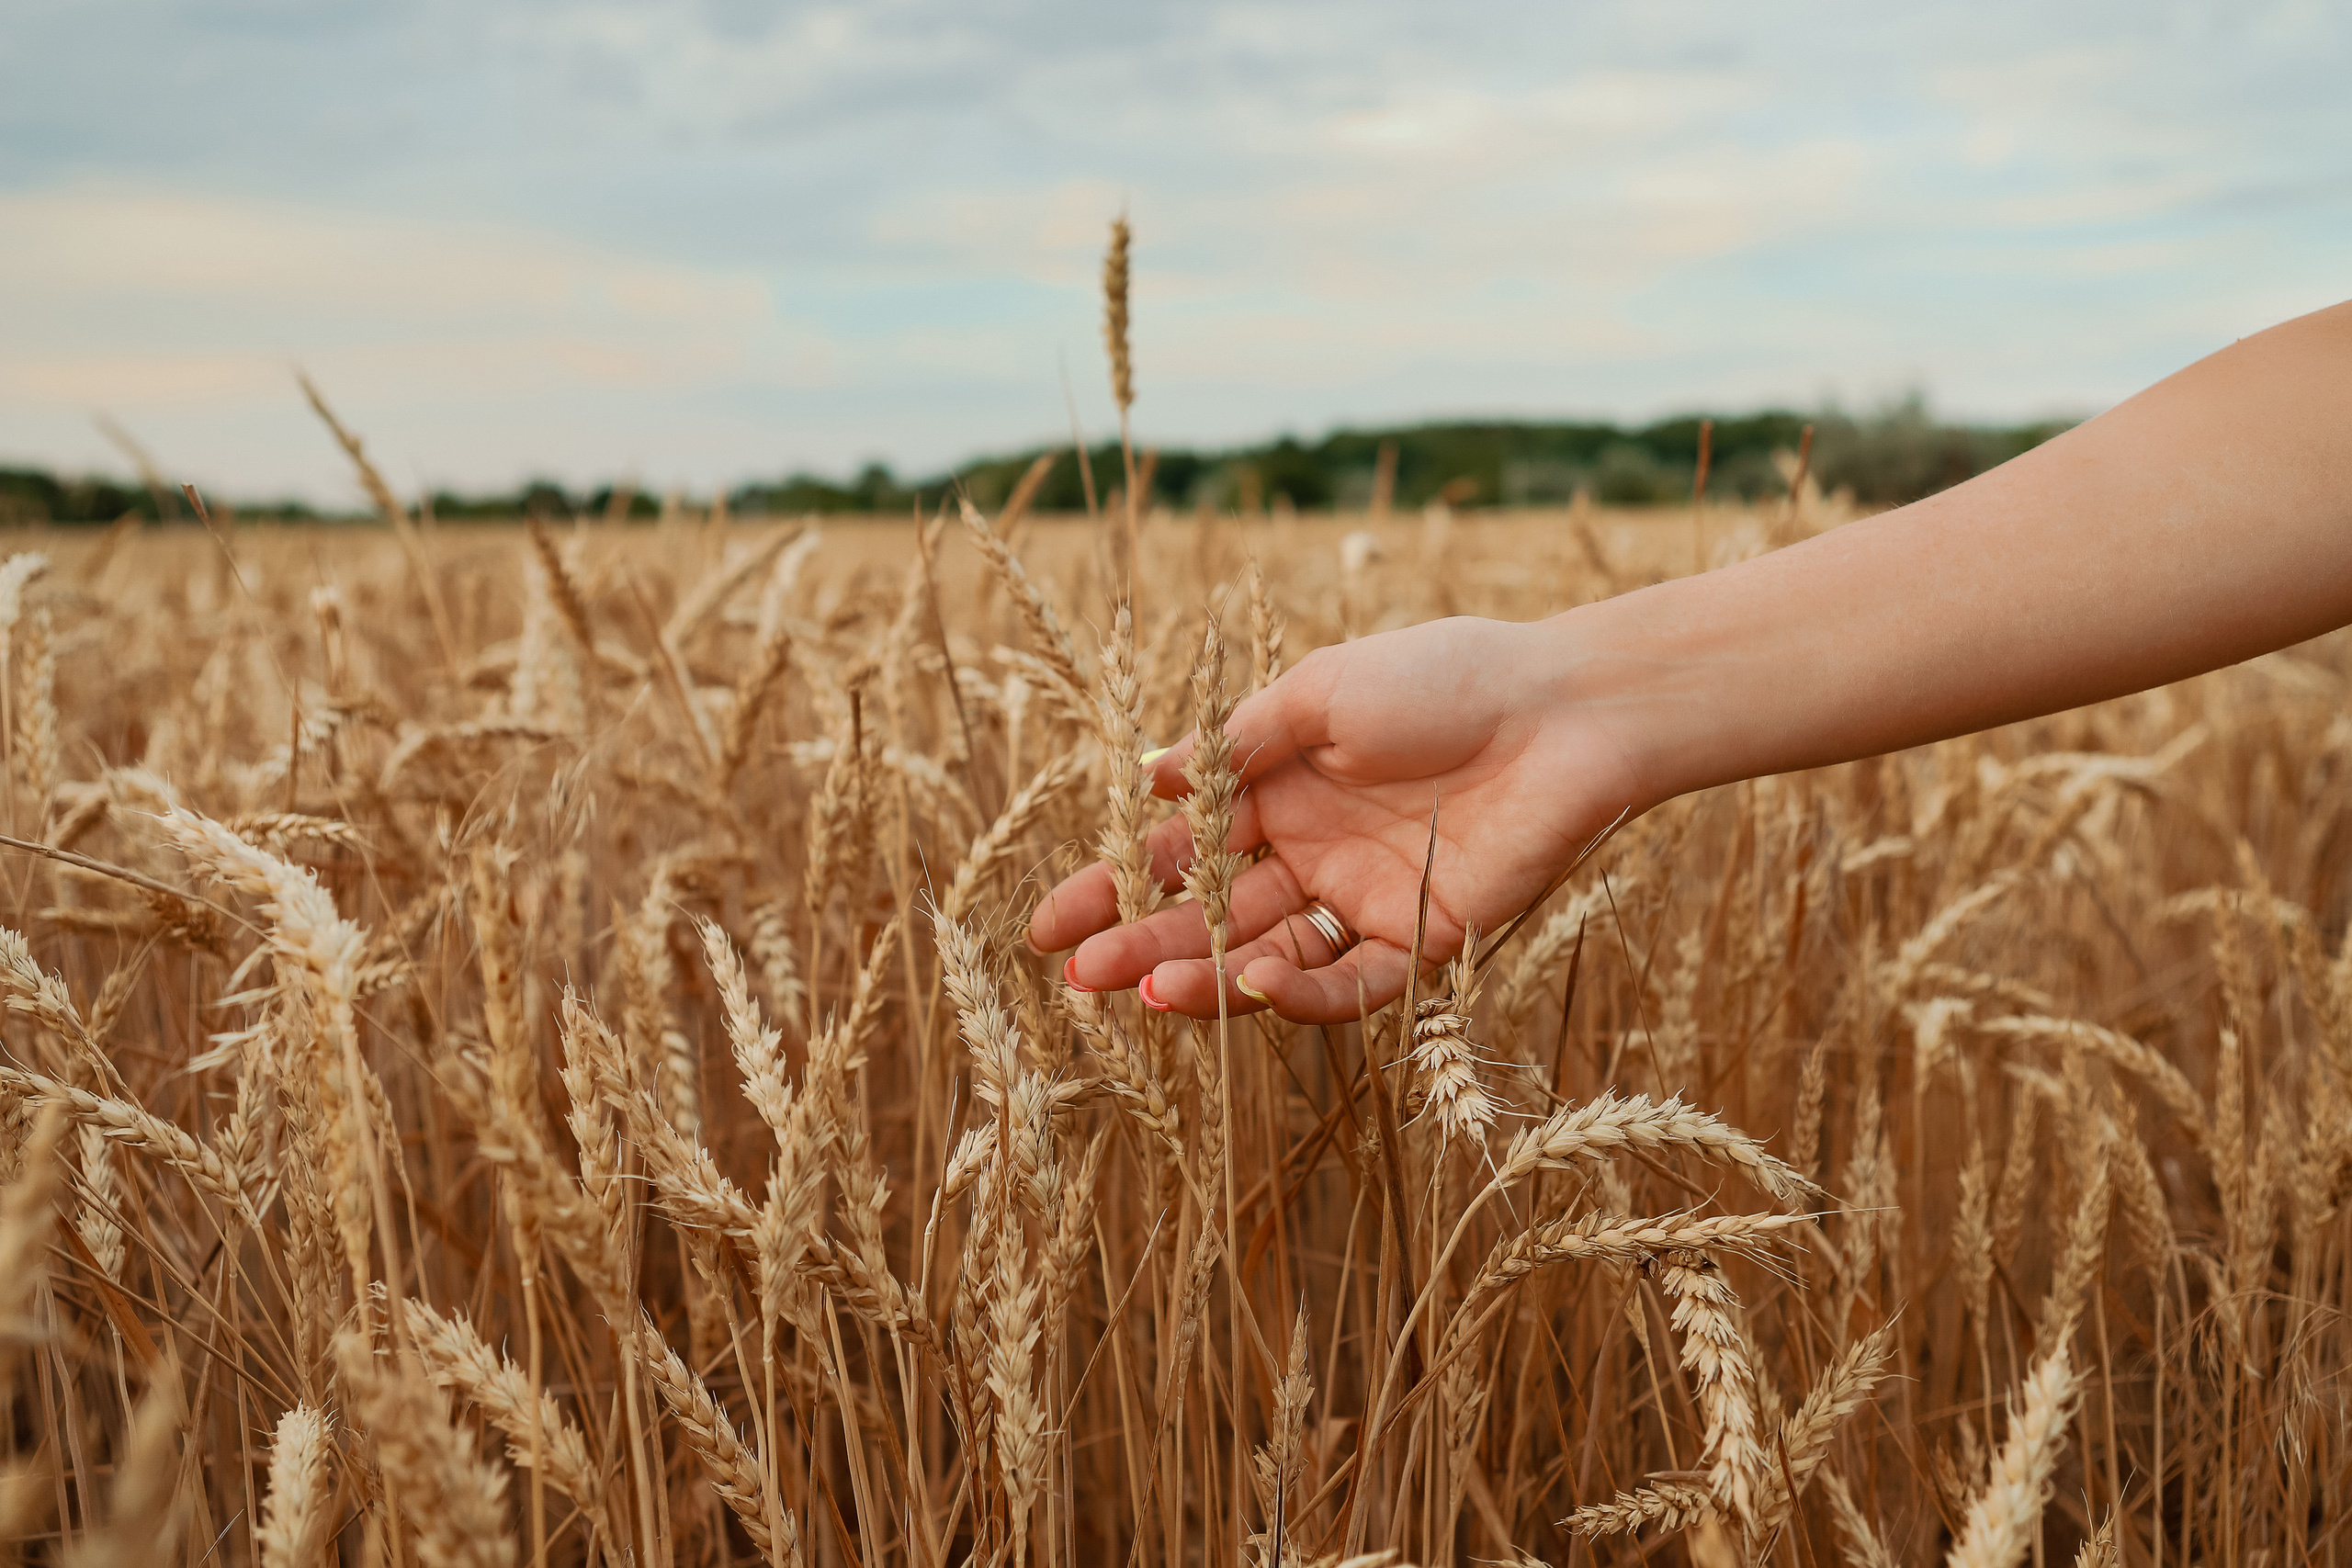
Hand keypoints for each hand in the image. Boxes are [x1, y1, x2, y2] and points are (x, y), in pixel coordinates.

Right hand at [1026, 615, 1644, 1021]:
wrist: (1562, 705)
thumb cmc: (1445, 675)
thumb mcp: (1321, 692)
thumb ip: (1236, 744)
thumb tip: (1147, 783)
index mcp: (1278, 791)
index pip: (1176, 854)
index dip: (1112, 890)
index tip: (1050, 925)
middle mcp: (1311, 854)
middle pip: (1208, 917)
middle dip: (1141, 946)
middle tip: (1080, 977)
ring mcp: (1363, 900)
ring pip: (1267, 958)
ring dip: (1207, 978)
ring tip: (1146, 991)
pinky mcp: (1424, 939)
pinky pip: (1353, 983)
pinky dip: (1304, 993)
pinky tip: (1252, 986)